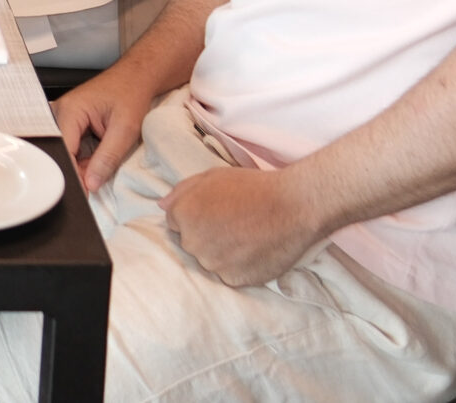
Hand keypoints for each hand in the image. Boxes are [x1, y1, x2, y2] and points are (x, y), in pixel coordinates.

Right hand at [53, 63, 158, 194]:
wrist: (136, 78)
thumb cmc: (131, 94)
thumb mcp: (125, 130)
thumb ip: (107, 158)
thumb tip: (91, 183)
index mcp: (70, 110)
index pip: (63, 151)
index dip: (73, 175)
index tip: (84, 194)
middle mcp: (61, 112)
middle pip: (62, 153)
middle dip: (78, 171)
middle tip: (95, 184)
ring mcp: (64, 117)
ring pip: (67, 152)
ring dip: (83, 164)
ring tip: (100, 164)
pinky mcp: (71, 122)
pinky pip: (73, 147)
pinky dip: (85, 157)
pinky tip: (97, 157)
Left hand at [159, 164, 323, 287]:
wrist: (293, 207)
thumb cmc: (252, 187)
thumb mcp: (212, 176)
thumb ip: (182, 191)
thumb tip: (162, 206)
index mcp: (183, 214)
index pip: (176, 222)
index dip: (196, 215)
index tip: (216, 211)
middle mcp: (192, 242)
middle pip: (191, 243)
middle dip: (206, 234)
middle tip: (233, 223)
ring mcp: (213, 264)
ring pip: (209, 260)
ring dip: (221, 252)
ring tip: (245, 236)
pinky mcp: (234, 280)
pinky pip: (228, 274)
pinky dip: (237, 266)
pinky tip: (253, 250)